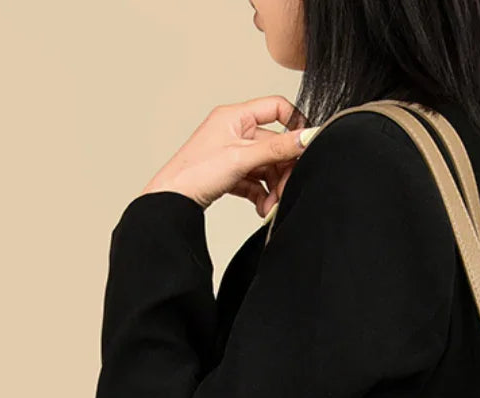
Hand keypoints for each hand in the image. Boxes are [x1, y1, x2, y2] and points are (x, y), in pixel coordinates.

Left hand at [140, 95, 317, 215]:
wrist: (172, 200)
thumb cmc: (196, 173)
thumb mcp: (242, 157)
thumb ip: (277, 148)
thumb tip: (307, 137)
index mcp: (235, 116)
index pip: (277, 108)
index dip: (294, 124)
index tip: (304, 147)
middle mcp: (235, 131)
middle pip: (275, 145)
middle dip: (283, 171)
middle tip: (285, 190)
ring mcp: (233, 153)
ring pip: (267, 166)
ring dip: (274, 187)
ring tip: (270, 206)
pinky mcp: (231, 173)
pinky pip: (256, 181)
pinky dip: (262, 194)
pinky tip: (261, 207)